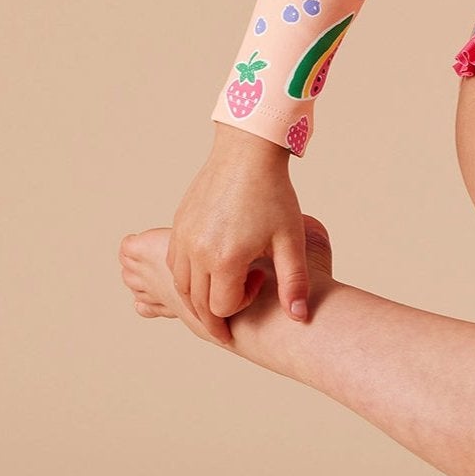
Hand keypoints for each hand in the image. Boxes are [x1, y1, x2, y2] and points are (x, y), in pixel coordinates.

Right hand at [165, 134, 312, 345]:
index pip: (222, 307)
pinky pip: (174, 263)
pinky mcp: (178, 224)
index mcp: (225, 258)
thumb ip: (294, 282)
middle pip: (196, 303)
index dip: (242, 305)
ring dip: (197, 299)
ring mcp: (183, 237)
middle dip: (214, 319)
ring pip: (181, 285)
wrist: (246, 152)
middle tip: (230, 323)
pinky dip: (187, 278)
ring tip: (219, 295)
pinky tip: (208, 271)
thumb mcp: (291, 239)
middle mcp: (197, 251)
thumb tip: (300, 318)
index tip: (260, 279)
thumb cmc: (273, 193)